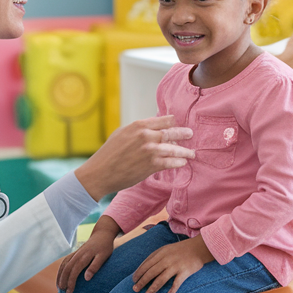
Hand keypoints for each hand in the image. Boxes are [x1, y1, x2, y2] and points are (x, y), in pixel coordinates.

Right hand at [57, 217, 120, 292]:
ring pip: (64, 265)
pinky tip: (60, 276)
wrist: (102, 234)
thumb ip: (95, 266)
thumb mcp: (104, 256)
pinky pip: (65, 261)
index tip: (70, 291)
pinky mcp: (75, 253)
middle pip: (67, 268)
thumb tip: (86, 278)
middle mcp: (77, 255)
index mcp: (84, 257)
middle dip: (63, 280)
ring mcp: (75, 253)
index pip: (74, 271)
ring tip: (59, 286)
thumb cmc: (105, 247)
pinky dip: (61, 269)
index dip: (71, 282)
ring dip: (60, 275)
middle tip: (63, 292)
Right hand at [74, 116, 193, 199]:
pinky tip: (182, 163)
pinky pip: (170, 162)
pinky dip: (178, 162)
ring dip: (185, 151)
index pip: (165, 120)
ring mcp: (150, 151)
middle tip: (191, 134)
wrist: (101, 172)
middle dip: (184, 133)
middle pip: (172, 132)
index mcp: (139, 125)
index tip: (178, 125)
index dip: (173, 122)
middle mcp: (146, 136)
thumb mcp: (123, 133)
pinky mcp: (151, 165)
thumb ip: (139, 129)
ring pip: (174, 149)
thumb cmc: (110, 153)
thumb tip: (153, 126)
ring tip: (192, 153)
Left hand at [131, 236, 213, 292]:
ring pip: (161, 279)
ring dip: (152, 289)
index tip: (133, 280)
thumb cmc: (182, 249)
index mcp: (161, 253)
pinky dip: (172, 289)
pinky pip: (177, 282)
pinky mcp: (185, 271)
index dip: (139, 272)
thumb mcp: (167, 249)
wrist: (199, 247)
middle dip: (142, 282)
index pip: (146, 264)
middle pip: (151, 272)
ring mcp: (176, 265)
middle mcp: (167, 259)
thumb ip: (156, 256)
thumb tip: (144, 267)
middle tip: (135, 290)